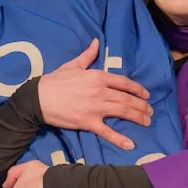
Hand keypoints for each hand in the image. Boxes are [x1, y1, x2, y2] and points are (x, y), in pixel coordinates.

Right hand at [37, 39, 151, 149]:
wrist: (38, 98)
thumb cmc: (54, 80)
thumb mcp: (72, 65)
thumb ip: (87, 55)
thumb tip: (96, 42)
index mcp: (97, 76)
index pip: (124, 83)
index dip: (137, 89)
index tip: (146, 95)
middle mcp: (100, 92)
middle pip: (127, 99)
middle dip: (142, 106)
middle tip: (150, 111)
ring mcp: (95, 108)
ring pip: (123, 112)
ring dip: (138, 117)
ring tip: (147, 121)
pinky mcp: (88, 122)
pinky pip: (107, 131)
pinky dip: (119, 139)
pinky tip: (130, 144)